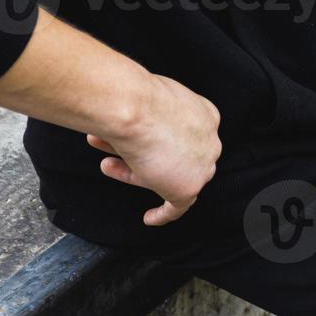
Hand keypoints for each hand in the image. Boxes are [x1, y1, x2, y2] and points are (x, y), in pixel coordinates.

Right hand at [86, 74, 220, 226]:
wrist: (133, 108)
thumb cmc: (134, 97)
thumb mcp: (147, 96)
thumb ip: (149, 111)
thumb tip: (128, 111)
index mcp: (205, 115)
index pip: (184, 135)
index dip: (157, 139)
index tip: (142, 143)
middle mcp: (208, 141)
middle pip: (176, 156)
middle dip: (143, 154)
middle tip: (114, 150)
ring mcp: (202, 166)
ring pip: (168, 176)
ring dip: (134, 172)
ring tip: (108, 166)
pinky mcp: (189, 188)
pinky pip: (177, 207)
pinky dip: (163, 214)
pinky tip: (150, 218)